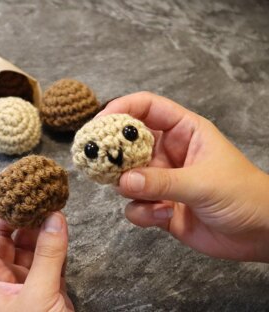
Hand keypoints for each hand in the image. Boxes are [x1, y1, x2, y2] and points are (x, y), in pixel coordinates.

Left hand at [0, 177, 73, 311]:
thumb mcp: (37, 296)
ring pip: (28, 238)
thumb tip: (56, 216)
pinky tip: (59, 218)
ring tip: (49, 195)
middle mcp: (1, 273)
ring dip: (39, 218)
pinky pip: (47, 250)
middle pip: (5, 229)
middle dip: (18, 205)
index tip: (5, 178)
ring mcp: (24, 276)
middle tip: (32, 182)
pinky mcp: (46, 281)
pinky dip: (54, 235)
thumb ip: (47, 256)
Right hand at [99, 92, 268, 261]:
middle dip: (113, 154)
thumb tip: (122, 182)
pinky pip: (134, 206)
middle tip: (97, 163)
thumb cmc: (243, 195)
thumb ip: (162, 182)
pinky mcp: (157, 205)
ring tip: (148, 198)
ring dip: (128, 189)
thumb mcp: (204, 182)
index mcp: (183, 131)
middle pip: (127, 143)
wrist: (258, 235)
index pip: (147, 108)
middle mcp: (167, 152)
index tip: (99, 124)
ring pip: (126, 177)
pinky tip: (165, 216)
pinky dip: (142, 213)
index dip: (121, 109)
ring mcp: (160, 179)